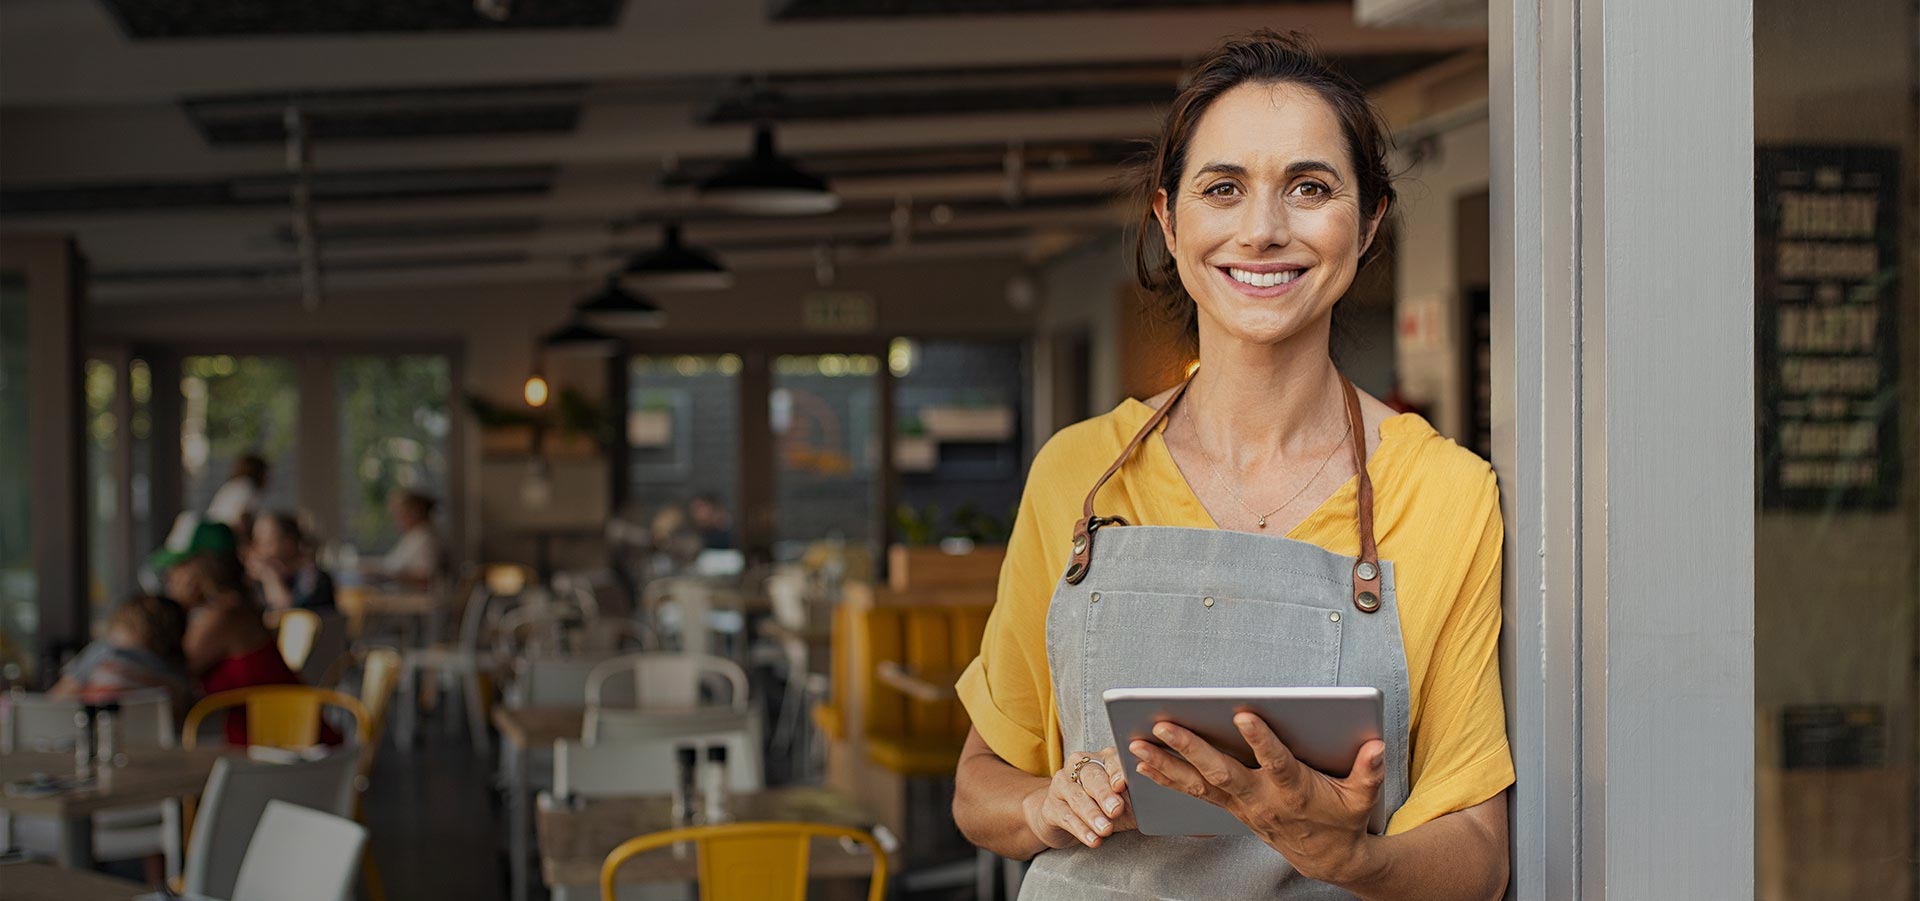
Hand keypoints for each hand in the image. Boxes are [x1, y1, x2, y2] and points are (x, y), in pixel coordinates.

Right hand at [1020, 747, 1135, 849]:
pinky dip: (1081, 829)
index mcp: (1102, 759)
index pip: (1111, 760)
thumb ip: (1135, 800)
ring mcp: (1062, 784)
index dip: (1116, 771)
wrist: (1065, 818)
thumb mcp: (1123, 802)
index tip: (1122, 785)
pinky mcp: (1050, 806)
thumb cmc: (1102, 807)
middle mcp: (1079, 766)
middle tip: (1115, 809)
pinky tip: (1092, 839)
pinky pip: (1066, 817)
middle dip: (1104, 794)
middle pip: (1092, 776)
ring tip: (1105, 830)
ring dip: (1093, 815)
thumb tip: (1154, 806)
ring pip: (1077, 797)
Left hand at [1128, 713, 1385, 885]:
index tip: (1244, 714)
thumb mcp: (1363, 798)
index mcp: (1294, 790)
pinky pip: (1193, 792)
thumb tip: (1376, 746)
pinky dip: (1167, 778)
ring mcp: (1241, 805)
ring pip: (1198, 784)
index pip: (1277, 763)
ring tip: (1136, 744)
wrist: (1326, 858)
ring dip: (1166, 764)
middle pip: (1221, 772)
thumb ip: (1369, 771)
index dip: (1262, 740)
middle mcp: (1261, 798)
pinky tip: (1142, 763)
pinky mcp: (1230, 807)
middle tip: (1163, 725)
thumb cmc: (1344, 819)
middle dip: (1190, 748)